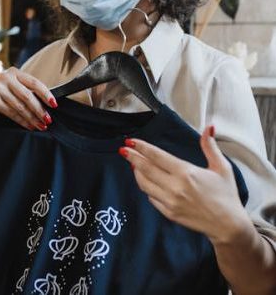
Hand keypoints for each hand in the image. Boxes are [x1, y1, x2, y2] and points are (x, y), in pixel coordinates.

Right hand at [0, 67, 56, 130]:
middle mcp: (6, 77)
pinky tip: (28, 126)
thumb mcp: (11, 88)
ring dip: (32, 118)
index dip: (46, 94)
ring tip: (40, 126)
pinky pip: (11, 112)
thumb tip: (46, 104)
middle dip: (40, 110)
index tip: (54, 105)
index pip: (34, 82)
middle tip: (48, 120)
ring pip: (20, 105)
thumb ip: (25, 91)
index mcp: (14, 72)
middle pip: (28, 96)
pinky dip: (21, 120)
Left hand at [118, 126, 251, 243]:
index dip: (141, 147)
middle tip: (123, 149)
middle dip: (132, 157)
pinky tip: (146, 180)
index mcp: (186, 173)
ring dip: (136, 172)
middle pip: (145, 168)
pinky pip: (151, 197)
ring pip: (144, 184)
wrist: (228, 226)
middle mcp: (174, 187)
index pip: (156, 156)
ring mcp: (170, 202)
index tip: (130, 141)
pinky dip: (146, 187)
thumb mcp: (221, 167)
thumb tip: (209, 127)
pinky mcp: (169, 213)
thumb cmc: (226, 195)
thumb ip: (210, 146)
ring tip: (133, 163)